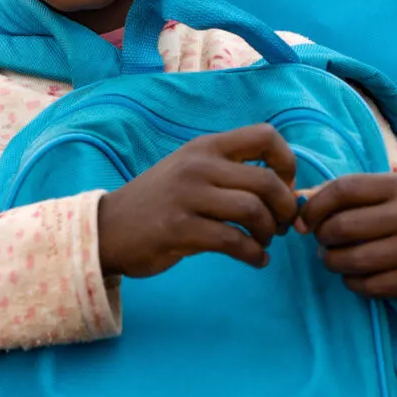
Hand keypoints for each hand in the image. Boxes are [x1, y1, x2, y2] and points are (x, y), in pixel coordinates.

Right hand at [97, 125, 297, 277]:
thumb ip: (230, 172)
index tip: (285, 188)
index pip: (265, 136)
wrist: (108, 228)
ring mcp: (187, 197)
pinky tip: (257, 260)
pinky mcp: (179, 230)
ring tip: (265, 242)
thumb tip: (285, 190)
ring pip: (253, 211)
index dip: (287, 163)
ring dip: (270, 232)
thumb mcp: (191, 171)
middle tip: (284, 225)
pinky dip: (254, 254)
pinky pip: (233, 242)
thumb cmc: (160, 202)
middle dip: (285, 208)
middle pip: (266, 180)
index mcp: (206, 147)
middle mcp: (198, 165)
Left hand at [298, 174, 396, 307]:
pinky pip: (370, 285)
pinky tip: (355, 277)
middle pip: (343, 227)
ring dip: (333, 262)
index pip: (344, 190)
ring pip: (354, 260)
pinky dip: (353, 283)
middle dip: (322, 238)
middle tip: (322, 242)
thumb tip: (302, 199)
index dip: (315, 206)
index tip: (304, 220)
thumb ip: (355, 194)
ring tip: (334, 259)